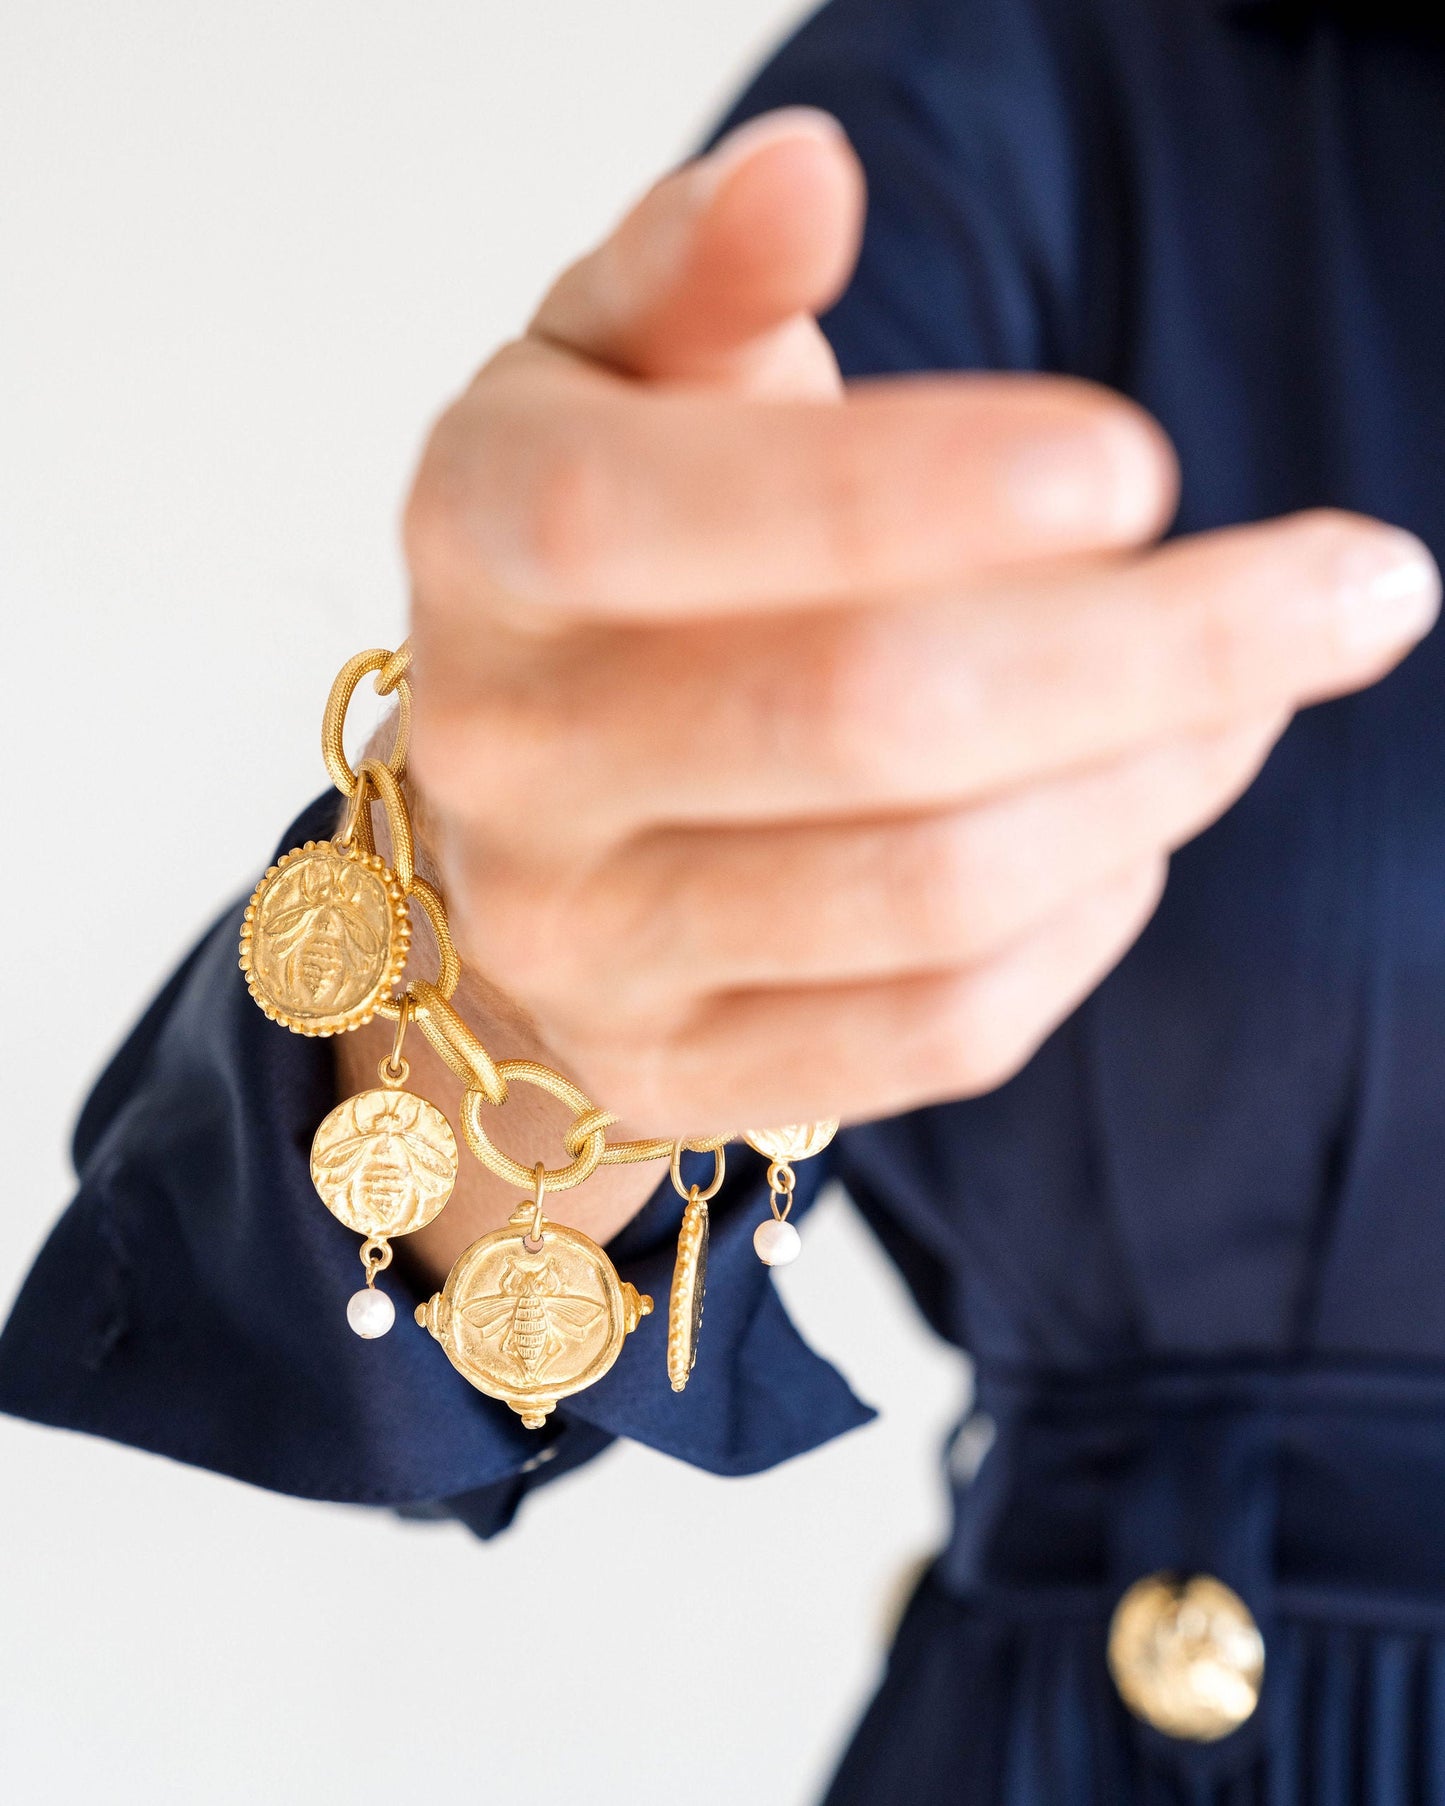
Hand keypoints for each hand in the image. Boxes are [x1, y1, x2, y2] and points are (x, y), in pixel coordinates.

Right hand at [345, 108, 1438, 1264]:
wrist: (536, 800)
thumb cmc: (622, 551)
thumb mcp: (621, 374)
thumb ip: (698, 271)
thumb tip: (809, 173)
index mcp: (479, 538)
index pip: (658, 516)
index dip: (910, 490)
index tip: (1144, 468)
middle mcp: (505, 758)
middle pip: (858, 721)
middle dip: (1155, 650)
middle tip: (1358, 585)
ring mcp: (583, 943)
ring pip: (930, 895)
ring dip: (1153, 785)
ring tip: (1263, 691)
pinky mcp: (679, 1066)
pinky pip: (940, 1029)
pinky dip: (1091, 921)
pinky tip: (1140, 822)